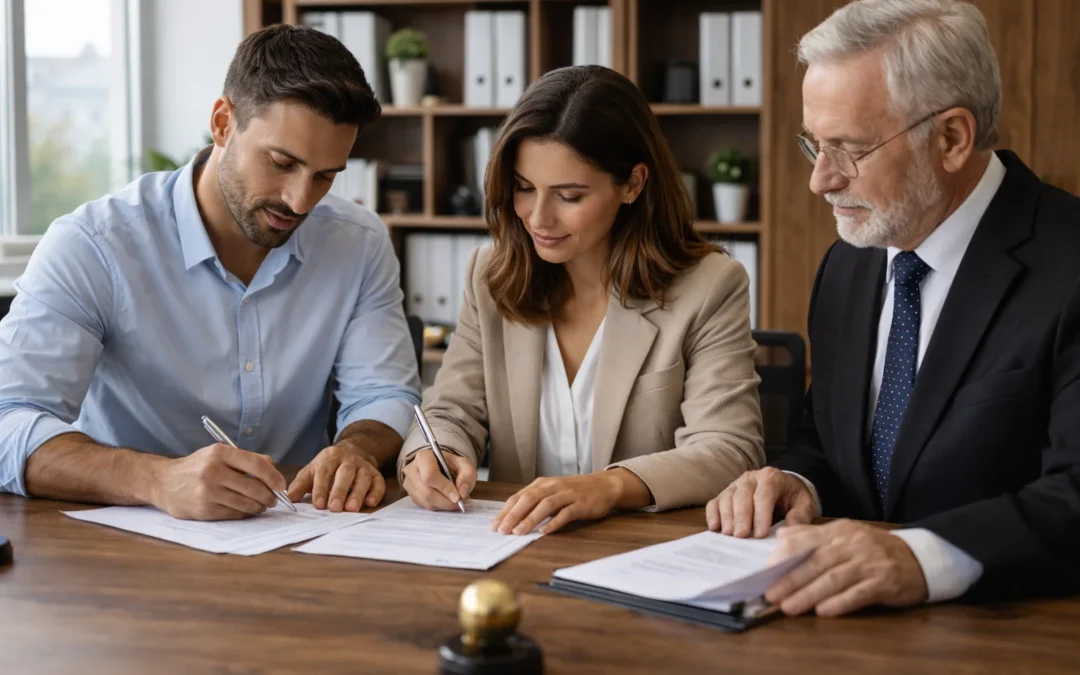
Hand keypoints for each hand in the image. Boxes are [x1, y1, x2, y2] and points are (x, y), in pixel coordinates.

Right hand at [149, 444, 285, 520]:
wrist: (163, 482)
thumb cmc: (197, 467)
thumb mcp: (218, 454)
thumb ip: (247, 459)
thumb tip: (274, 471)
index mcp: (220, 453)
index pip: (257, 464)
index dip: (274, 477)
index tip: (281, 485)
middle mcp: (213, 471)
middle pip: (254, 487)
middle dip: (269, 496)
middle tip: (273, 499)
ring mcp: (208, 491)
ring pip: (246, 503)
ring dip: (259, 507)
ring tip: (262, 505)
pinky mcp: (204, 509)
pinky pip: (234, 513)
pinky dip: (244, 513)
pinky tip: (245, 510)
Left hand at [288, 441, 385, 511]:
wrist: (352, 451)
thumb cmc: (328, 467)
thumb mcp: (312, 471)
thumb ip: (300, 484)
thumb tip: (289, 498)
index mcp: (329, 457)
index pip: (324, 473)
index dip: (321, 489)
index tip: (318, 505)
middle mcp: (348, 459)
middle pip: (344, 474)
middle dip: (340, 491)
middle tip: (335, 508)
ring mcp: (363, 466)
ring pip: (363, 478)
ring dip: (358, 493)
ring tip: (352, 509)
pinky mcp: (376, 473)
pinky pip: (378, 482)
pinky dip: (376, 492)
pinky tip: (370, 503)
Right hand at [401, 449, 476, 510]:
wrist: (439, 466)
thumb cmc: (450, 464)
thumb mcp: (464, 464)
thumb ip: (467, 475)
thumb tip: (462, 492)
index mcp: (423, 457)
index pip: (430, 475)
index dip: (444, 488)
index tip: (457, 497)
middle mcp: (412, 470)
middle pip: (427, 492)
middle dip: (446, 501)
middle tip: (460, 503)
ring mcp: (409, 484)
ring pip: (426, 501)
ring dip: (444, 505)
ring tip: (457, 502)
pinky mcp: (411, 495)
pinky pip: (425, 506)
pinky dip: (439, 507)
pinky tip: (447, 501)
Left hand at [492, 470, 630, 535]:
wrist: (604, 485)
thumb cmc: (574, 491)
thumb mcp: (552, 492)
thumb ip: (535, 502)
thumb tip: (513, 518)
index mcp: (542, 484)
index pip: (519, 497)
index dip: (506, 511)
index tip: (494, 526)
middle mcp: (553, 486)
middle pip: (529, 499)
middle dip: (514, 515)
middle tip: (503, 530)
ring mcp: (568, 494)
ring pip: (546, 505)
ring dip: (531, 519)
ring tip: (519, 532)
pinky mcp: (581, 504)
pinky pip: (566, 513)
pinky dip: (554, 522)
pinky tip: (545, 531)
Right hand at [705, 467, 816, 537]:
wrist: (784, 487)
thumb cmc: (793, 498)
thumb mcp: (804, 505)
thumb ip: (799, 516)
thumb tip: (790, 529)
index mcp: (772, 477)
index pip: (764, 495)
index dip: (761, 515)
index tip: (760, 534)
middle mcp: (751, 478)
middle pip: (742, 496)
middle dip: (741, 517)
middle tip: (741, 536)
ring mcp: (736, 484)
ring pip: (727, 498)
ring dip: (727, 517)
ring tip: (729, 535)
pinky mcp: (726, 493)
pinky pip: (715, 502)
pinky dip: (712, 514)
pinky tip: (714, 527)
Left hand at [764, 520, 928, 616]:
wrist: (918, 558)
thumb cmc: (873, 549)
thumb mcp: (844, 534)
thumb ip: (812, 535)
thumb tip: (782, 537)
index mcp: (839, 530)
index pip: (806, 540)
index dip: (785, 556)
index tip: (767, 571)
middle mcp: (852, 544)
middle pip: (816, 562)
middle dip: (791, 580)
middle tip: (771, 594)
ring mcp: (869, 563)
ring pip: (834, 579)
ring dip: (809, 594)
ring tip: (789, 607)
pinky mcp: (885, 582)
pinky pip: (858, 593)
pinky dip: (840, 603)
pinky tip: (823, 611)